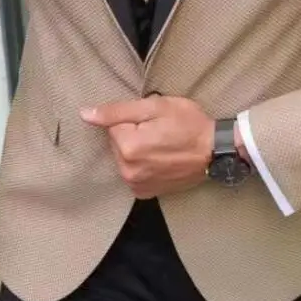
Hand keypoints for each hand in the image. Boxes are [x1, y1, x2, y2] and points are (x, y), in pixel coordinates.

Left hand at [81, 95, 214, 198]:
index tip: (153, 121)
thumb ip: (117, 110)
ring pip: (124, 157)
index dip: (133, 119)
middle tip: (159, 131)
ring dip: (137, 150)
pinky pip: (132, 172)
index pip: (113, 125)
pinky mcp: (145, 193)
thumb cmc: (189, 124)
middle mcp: (127, 170)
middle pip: (117, 143)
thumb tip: (85, 114)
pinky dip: (142, 165)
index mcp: (128, 147)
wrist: (215, 151)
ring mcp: (136, 184)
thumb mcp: (155, 107)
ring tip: (162, 146)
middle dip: (133, 134)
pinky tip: (160, 160)